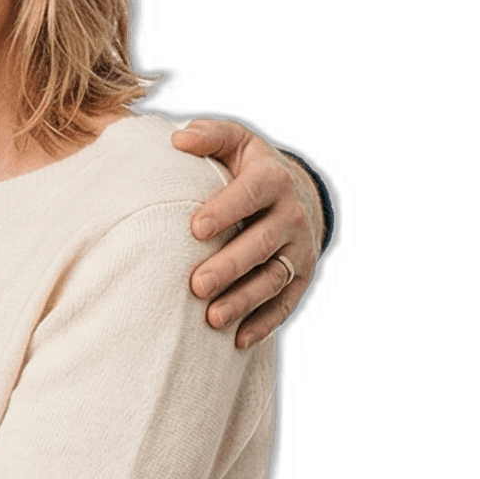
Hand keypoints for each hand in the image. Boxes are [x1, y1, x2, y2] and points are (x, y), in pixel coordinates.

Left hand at [170, 120, 325, 347]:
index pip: (251, 194)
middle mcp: (292, 215)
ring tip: (213, 320)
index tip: (195, 228)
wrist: (296, 192)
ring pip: (273, 279)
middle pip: (262, 243)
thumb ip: (209, 136)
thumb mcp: (235, 143)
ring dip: (244, 301)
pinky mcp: (302, 278)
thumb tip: (178, 139)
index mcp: (272, 180)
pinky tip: (237, 341)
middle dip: (230, 265)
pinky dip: (264, 324)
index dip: (226, 210)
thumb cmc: (248, 168)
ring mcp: (299, 250)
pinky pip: (285, 304)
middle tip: (197, 285)